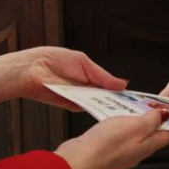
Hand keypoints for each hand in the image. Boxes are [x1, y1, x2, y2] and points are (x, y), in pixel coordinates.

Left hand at [0, 47, 127, 109]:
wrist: (32, 69)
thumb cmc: (53, 59)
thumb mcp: (84, 63)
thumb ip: (103, 76)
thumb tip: (123, 84)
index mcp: (89, 76)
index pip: (109, 86)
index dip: (121, 90)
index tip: (136, 97)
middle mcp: (85, 89)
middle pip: (107, 97)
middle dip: (119, 100)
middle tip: (135, 105)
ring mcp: (79, 98)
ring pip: (99, 104)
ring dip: (110, 105)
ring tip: (126, 107)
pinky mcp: (72, 106)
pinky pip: (88, 108)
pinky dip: (97, 108)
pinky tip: (108, 107)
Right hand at [54, 109, 168, 168]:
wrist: (81, 159)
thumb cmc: (106, 145)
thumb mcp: (135, 125)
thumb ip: (151, 120)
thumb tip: (163, 115)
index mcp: (148, 146)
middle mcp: (139, 151)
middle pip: (156, 135)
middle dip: (163, 121)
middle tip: (165, 107)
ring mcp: (126, 152)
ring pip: (140, 134)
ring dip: (144, 121)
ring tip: (143, 108)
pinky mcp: (113, 150)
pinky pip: (126, 135)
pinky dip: (129, 125)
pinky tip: (122, 118)